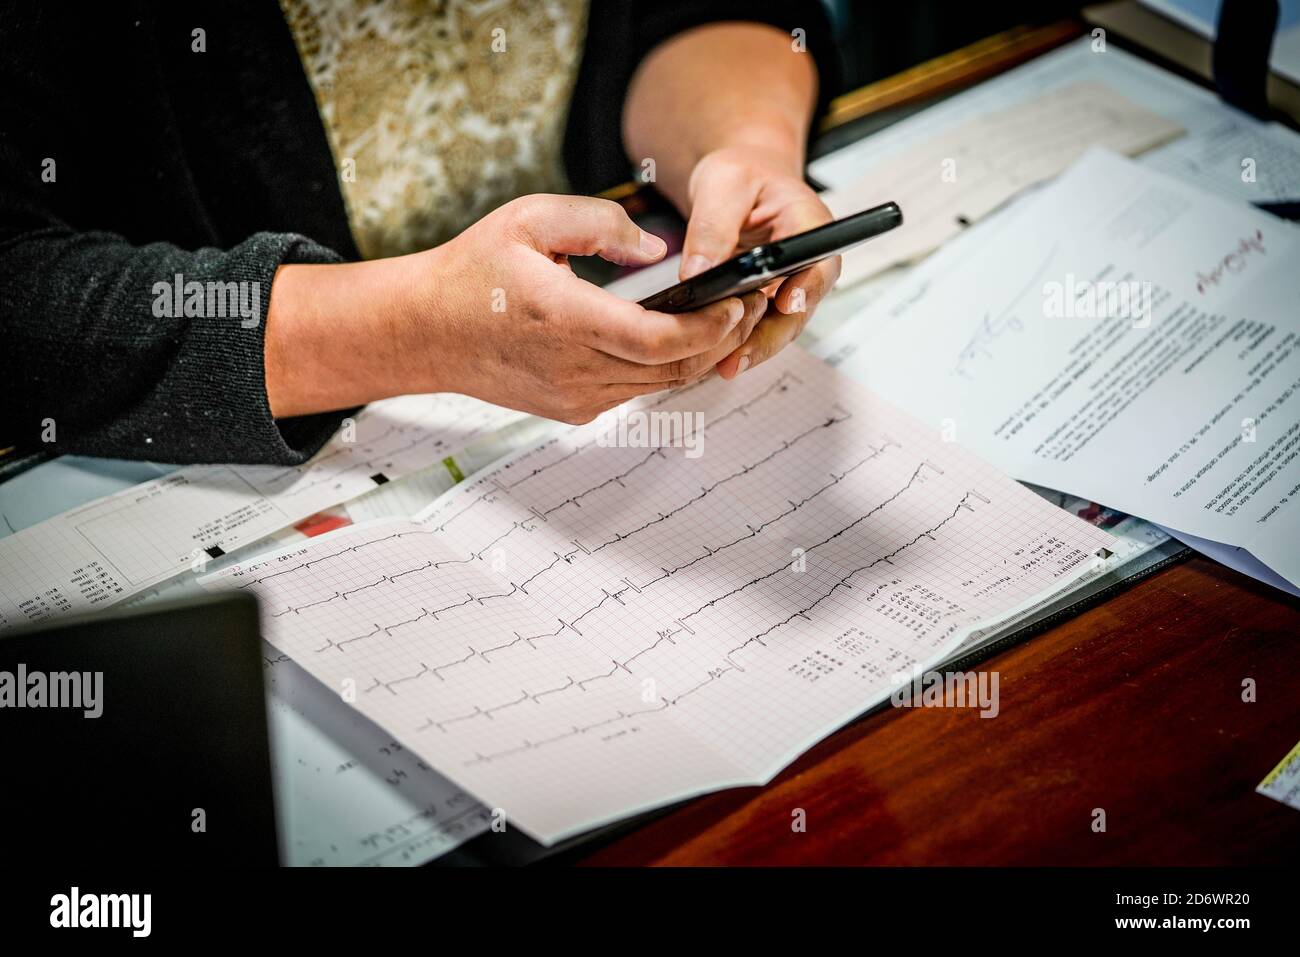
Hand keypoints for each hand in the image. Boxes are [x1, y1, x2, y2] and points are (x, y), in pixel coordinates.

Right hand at [266, 194, 765, 421]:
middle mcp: (575, 370)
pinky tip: (672, 337)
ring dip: (696, 355)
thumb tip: (655, 248)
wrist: (425, 332)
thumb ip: (600, 224)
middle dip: (721, 339)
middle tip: (747, 304)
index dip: (711, 326)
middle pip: (675, 368)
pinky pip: (633, 393)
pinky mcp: (572, 410)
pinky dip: (662, 368)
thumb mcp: (531, 219)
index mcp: (568, 321)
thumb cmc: (472, 275)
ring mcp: (575, 398)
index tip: (735, 301)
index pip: (662, 340)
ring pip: (659, 385)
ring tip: (720, 318)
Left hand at [681, 146, 840, 378]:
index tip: (786, 304)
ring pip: (778, 327)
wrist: (741, 182)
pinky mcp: (768, 303)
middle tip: (737, 358)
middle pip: (798, 309)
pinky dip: (738, 342)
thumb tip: (697, 273)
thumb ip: (713, 226)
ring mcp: (790, 287)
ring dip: (752, 348)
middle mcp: (808, 263)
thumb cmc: (741, 175)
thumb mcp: (723, 184)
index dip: (805, 287)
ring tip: (724, 367)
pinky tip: (712, 357)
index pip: (818, 262)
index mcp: (810, 225)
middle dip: (769, 337)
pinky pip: (757, 327)